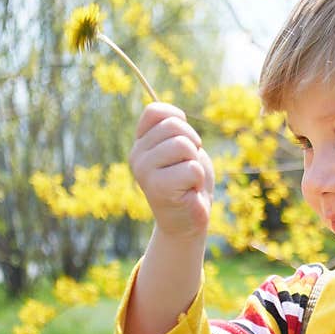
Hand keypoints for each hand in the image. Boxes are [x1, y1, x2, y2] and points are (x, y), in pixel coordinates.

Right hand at [129, 102, 214, 239]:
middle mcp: (136, 156)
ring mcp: (144, 172)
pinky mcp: (158, 188)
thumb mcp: (183, 149)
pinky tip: (188, 192)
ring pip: (183, 145)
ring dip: (195, 162)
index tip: (185, 141)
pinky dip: (198, 180)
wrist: (188, 221)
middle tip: (188, 165)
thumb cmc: (189, 182)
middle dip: (192, 143)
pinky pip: (192, 168)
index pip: (155, 111)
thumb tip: (175, 115)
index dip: (178, 120)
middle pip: (174, 126)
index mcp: (140, 143)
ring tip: (188, 179)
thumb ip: (175, 130)